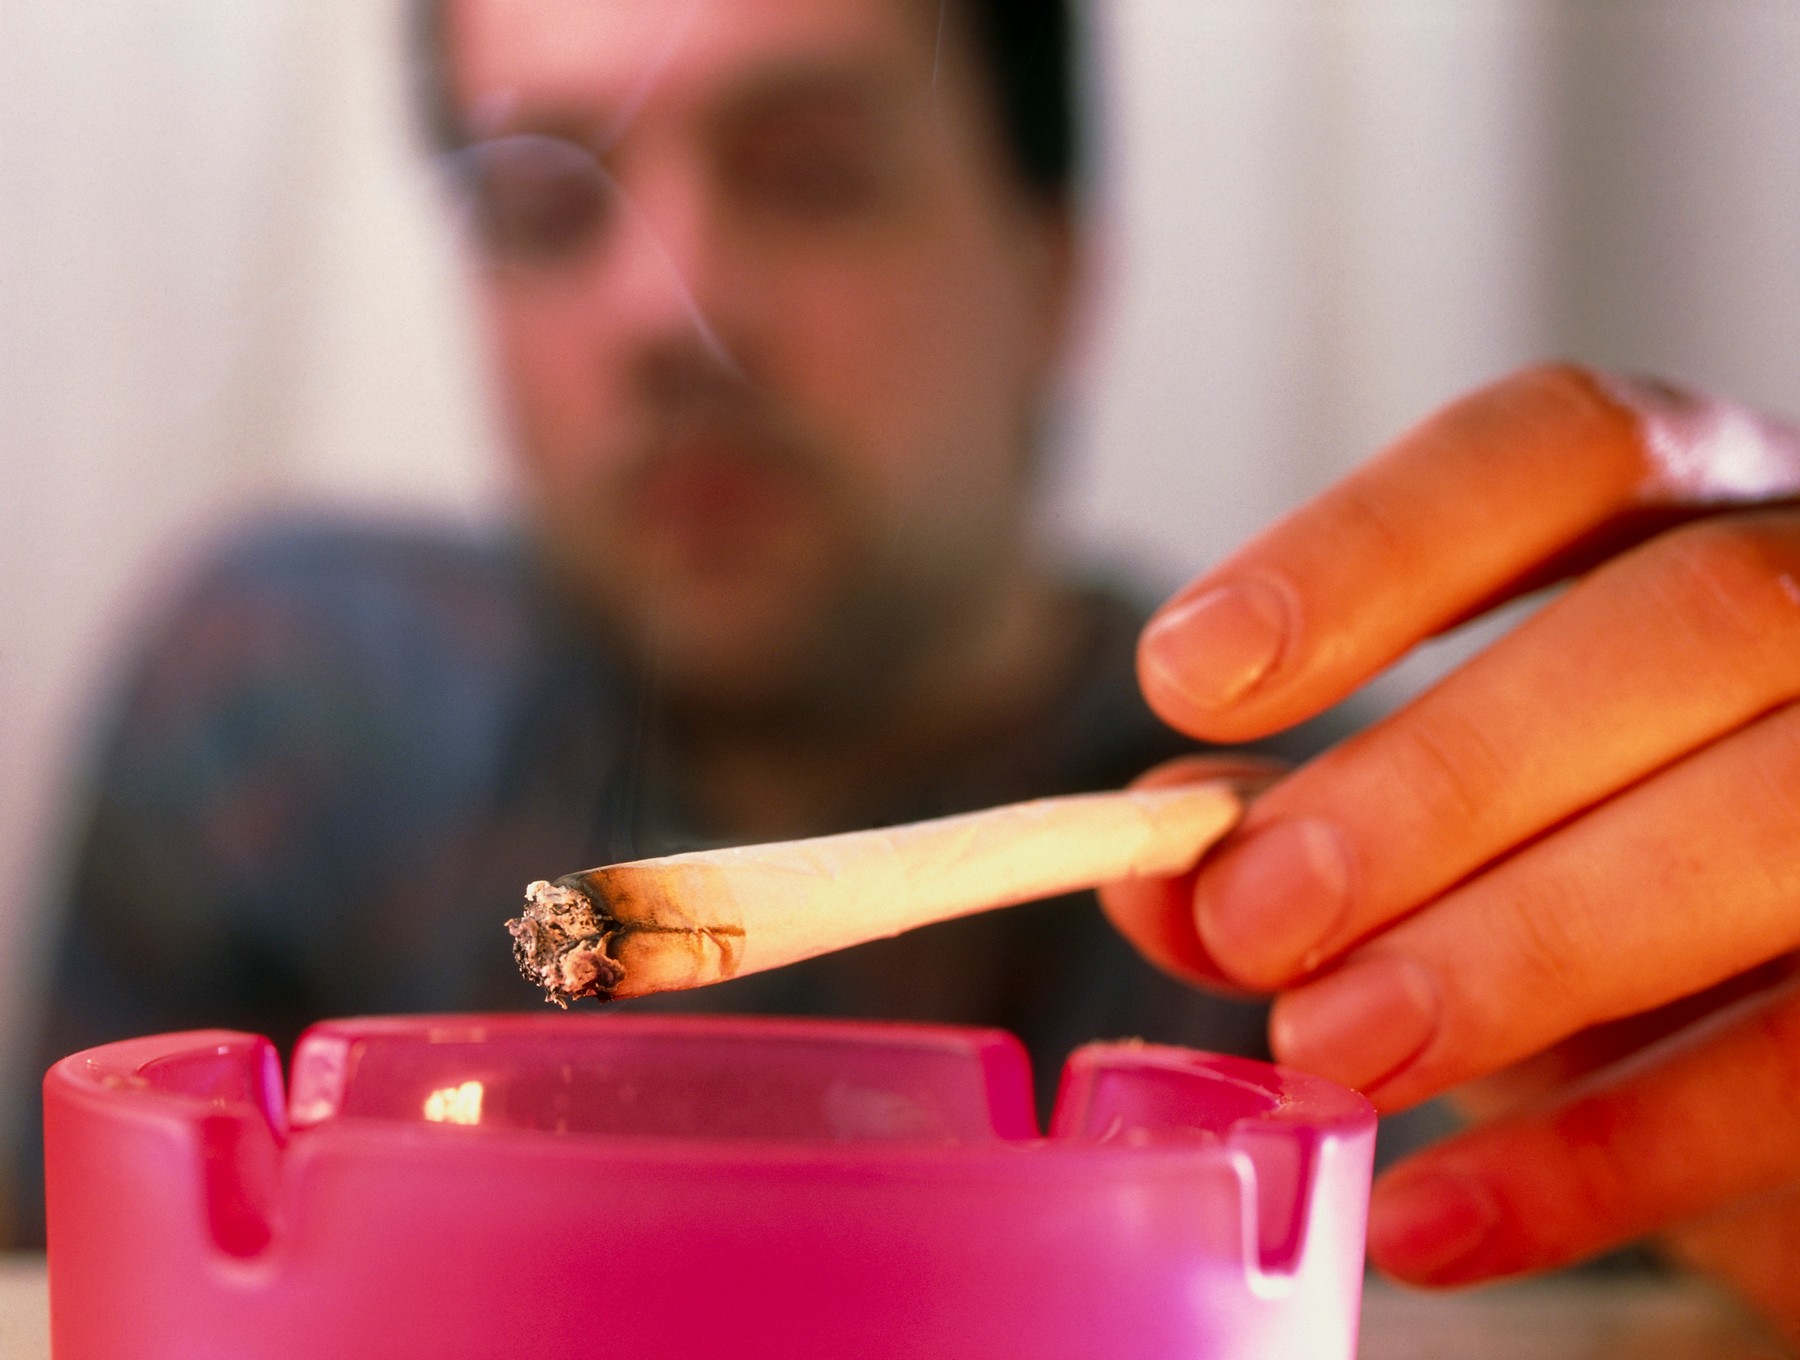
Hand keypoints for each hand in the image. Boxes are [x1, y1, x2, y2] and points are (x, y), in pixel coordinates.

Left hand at [1101, 365, 1799, 1345]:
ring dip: (1526, 948)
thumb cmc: (1607, 864)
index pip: (1559, 448)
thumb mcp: (1457, 828)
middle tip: (1253, 920)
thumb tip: (1157, 876)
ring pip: (1778, 819)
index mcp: (1699, 514)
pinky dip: (1611, 1154)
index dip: (1370, 548)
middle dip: (1440, 778)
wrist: (1785, 1013)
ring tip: (1332, 1051)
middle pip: (1680, 620)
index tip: (1187, 676)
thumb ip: (1310, 826)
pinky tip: (1439, 1211)